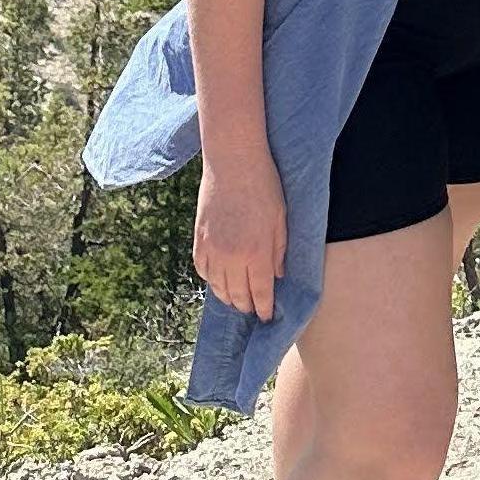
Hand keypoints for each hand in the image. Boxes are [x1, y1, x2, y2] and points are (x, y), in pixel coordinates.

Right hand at [194, 151, 286, 319]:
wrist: (233, 161)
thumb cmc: (264, 186)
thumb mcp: (281, 219)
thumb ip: (279, 252)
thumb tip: (278, 277)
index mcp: (257, 253)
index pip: (260, 293)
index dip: (263, 308)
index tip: (266, 317)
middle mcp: (232, 257)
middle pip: (237, 295)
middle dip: (247, 306)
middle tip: (253, 310)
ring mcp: (212, 249)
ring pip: (217, 287)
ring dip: (228, 297)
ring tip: (237, 300)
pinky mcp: (198, 239)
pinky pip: (202, 270)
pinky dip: (211, 280)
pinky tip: (219, 280)